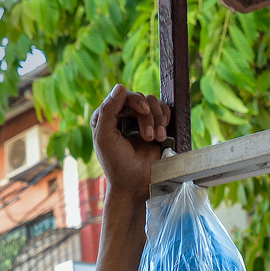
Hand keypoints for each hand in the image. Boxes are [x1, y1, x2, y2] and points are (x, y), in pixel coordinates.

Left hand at [91, 85, 171, 199]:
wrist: (136, 184)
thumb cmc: (117, 164)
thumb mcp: (105, 137)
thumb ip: (108, 110)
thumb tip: (121, 86)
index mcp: (105, 117)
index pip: (121, 95)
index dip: (134, 100)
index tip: (143, 111)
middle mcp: (121, 116)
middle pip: (139, 98)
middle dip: (147, 116)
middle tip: (148, 137)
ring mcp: (139, 121)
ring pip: (153, 102)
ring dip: (157, 119)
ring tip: (155, 139)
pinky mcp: (154, 126)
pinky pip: (163, 109)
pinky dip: (165, 119)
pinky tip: (161, 135)